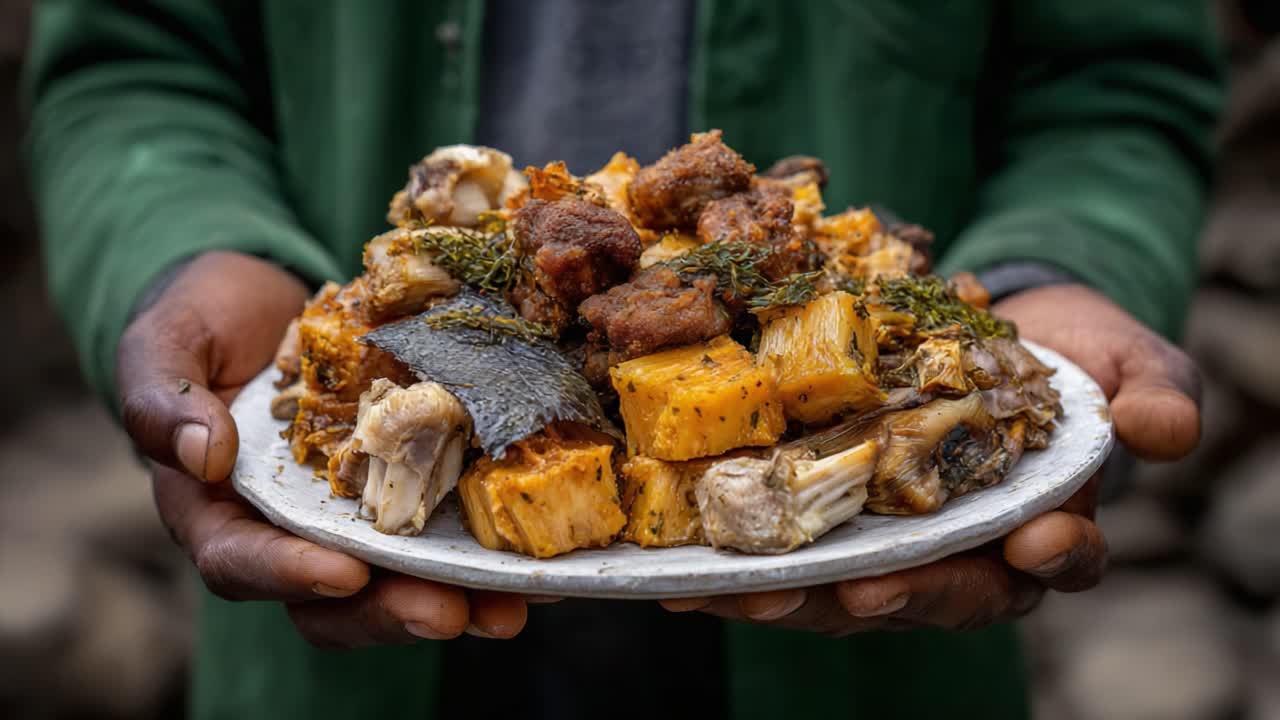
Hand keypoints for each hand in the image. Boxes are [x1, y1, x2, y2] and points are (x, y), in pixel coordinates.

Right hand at [119, 251, 527, 647]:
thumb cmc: (202, 320)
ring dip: (454, 600)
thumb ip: (162, 400)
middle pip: (332, 598)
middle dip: (391, 610)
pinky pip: (444, 532)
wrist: (264, 298)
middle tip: (447, 613)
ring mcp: (354, 515)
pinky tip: (536, 558)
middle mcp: (290, 529)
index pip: (241, 562)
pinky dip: (488, 552)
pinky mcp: (407, 488)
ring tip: (506, 607)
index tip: (342, 573)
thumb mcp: (165, 343)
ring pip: (398, 580)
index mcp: (218, 510)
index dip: (289, 575)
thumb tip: (203, 457)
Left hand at [662, 284, 1200, 633]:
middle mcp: (960, 550)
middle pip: (930, 593)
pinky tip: (686, 577)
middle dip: (889, 595)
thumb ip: (1152, 392)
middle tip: (850, 591)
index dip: (1046, 560)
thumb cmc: (1067, 357)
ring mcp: (888, 538)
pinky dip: (739, 569)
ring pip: (842, 588)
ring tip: (741, 592)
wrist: (992, 326)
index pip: (1052, 563)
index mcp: (1041, 527)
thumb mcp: (1126, 362)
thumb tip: (1161, 432)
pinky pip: (785, 555)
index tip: (1031, 542)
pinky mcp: (827, 515)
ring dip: (793, 595)